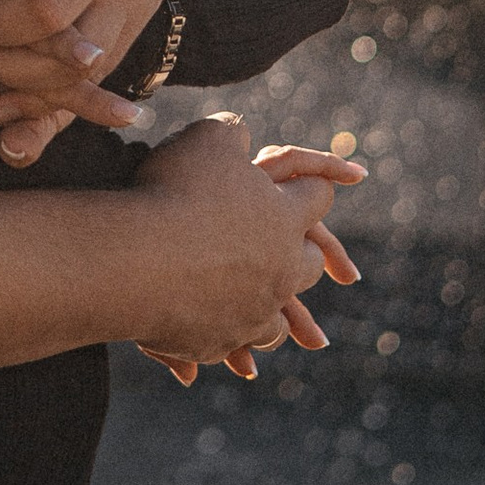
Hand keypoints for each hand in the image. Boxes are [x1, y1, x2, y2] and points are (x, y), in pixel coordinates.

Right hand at [122, 123, 362, 376]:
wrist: (135, 259)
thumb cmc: (173, 189)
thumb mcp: (207, 139)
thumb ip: (232, 133)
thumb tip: (243, 137)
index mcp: (285, 216)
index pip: (318, 195)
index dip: (325, 180)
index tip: (350, 178)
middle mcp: (280, 268)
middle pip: (309, 263)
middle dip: (313, 256)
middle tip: (313, 256)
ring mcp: (252, 311)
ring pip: (279, 319)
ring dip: (279, 314)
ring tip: (273, 316)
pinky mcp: (218, 341)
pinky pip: (230, 347)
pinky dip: (228, 347)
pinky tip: (224, 351)